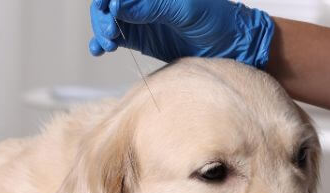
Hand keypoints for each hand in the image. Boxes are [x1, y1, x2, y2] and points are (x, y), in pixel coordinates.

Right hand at [88, 0, 274, 67]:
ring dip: (100, 31)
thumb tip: (118, 7)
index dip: (109, 2)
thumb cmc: (215, 19)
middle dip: (103, 18)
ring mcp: (140, 18)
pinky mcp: (141, 37)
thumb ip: (152, 7)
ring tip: (106, 46)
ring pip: (107, 20)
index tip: (112, 16)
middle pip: (108, 4)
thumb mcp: (185, 10)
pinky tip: (100, 50)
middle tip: (111, 34)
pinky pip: (115, 37)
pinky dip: (102, 42)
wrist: (230, 45)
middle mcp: (143, 1)